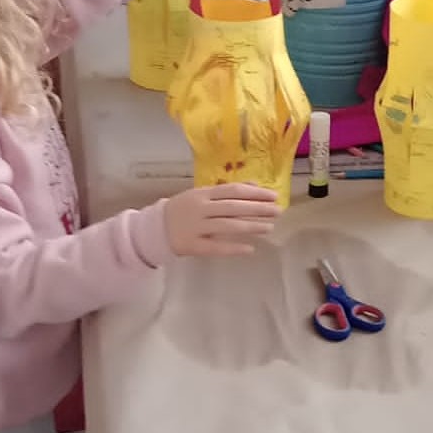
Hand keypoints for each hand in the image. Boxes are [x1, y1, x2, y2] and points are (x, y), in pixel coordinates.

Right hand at [163, 183, 282, 257]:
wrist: (155, 228)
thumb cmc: (184, 209)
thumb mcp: (202, 194)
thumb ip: (226, 190)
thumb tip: (254, 184)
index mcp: (204, 194)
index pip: (233, 191)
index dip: (255, 193)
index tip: (274, 196)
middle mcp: (201, 208)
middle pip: (233, 207)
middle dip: (257, 209)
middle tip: (278, 211)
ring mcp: (197, 227)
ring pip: (227, 226)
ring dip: (250, 226)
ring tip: (269, 227)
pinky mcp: (193, 245)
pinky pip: (216, 247)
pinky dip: (233, 248)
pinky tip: (250, 249)